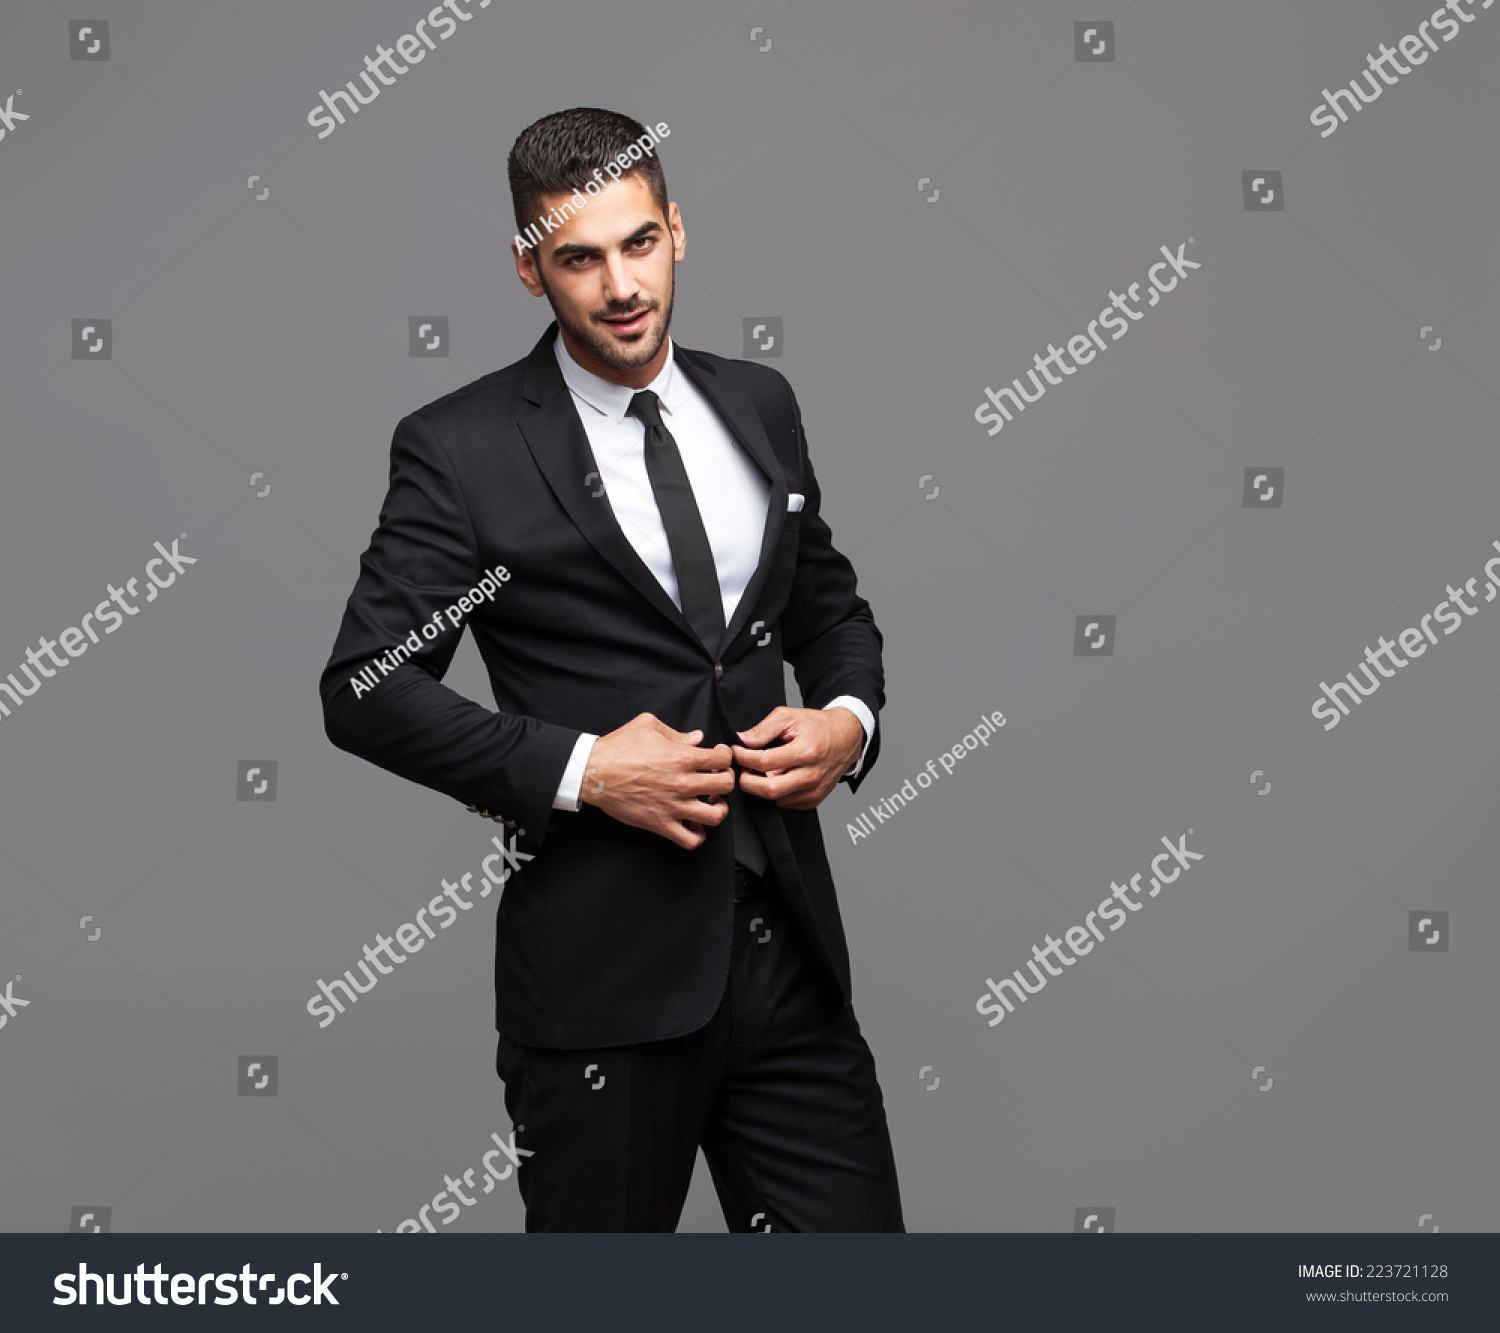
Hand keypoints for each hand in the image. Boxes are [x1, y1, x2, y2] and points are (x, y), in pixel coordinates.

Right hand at [580, 712, 734, 849]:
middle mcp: (682, 783)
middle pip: (726, 785)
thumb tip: (696, 738)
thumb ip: (677, 732)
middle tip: (717, 779)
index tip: (719, 757)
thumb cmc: (618, 748)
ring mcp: (673, 806)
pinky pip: (691, 840)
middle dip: (726, 780)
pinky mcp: (661, 824)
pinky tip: (693, 824)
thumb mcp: (648, 725)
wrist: (594, 773)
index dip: (725, 756)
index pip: (722, 758)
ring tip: (711, 803)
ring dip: (719, 809)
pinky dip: (698, 835)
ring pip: (716, 815)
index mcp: (681, 757)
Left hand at [731, 706, 863, 810]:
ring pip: (776, 799)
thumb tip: (741, 741)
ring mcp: (813, 791)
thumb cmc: (818, 726)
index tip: (736, 752)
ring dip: (761, 788)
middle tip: (742, 769)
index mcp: (806, 751)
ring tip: (758, 772)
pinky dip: (775, 793)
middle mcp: (812, 775)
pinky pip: (785, 803)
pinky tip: (775, 778)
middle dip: (747, 781)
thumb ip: (762, 729)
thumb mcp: (789, 717)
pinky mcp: (813, 800)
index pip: (765, 761)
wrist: (846, 738)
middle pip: (770, 789)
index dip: (744, 757)